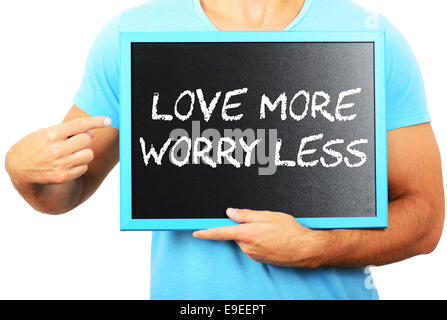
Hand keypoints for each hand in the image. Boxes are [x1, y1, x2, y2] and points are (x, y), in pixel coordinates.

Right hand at [6, 116, 110, 185]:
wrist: (18, 167)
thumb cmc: (36, 145)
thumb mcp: (47, 132)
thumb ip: (68, 131)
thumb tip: (92, 133)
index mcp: (53, 134)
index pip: (79, 125)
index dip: (96, 121)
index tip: (108, 120)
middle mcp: (57, 149)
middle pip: (87, 140)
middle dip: (85, 139)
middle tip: (75, 141)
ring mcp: (61, 164)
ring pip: (89, 154)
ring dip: (84, 152)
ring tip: (72, 153)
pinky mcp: (63, 176)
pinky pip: (84, 168)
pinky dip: (80, 164)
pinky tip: (68, 163)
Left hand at [193, 208, 328, 267]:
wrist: (305, 249)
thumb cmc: (290, 231)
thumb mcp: (267, 215)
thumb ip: (246, 214)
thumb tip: (230, 212)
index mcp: (246, 233)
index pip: (220, 232)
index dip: (206, 232)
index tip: (196, 232)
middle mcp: (247, 246)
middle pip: (236, 234)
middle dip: (244, 227)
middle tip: (261, 222)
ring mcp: (254, 255)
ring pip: (245, 240)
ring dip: (253, 234)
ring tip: (271, 231)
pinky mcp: (260, 259)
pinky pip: (253, 247)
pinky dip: (259, 241)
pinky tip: (273, 238)